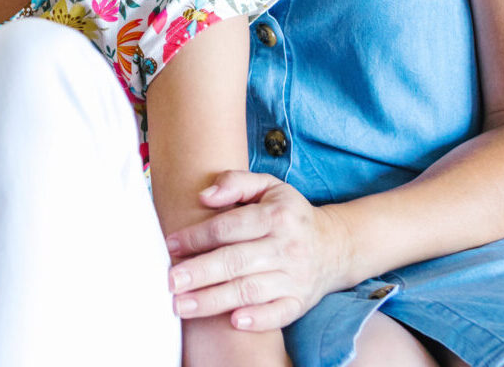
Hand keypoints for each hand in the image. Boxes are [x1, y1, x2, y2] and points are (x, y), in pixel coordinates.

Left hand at [165, 171, 353, 330]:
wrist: (333, 246)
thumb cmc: (288, 214)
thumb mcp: (268, 186)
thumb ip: (235, 182)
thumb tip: (204, 196)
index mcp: (277, 215)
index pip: (229, 227)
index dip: (197, 236)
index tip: (170, 245)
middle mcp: (287, 247)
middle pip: (236, 261)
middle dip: (200, 272)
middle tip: (171, 281)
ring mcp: (295, 277)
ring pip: (250, 290)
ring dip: (214, 300)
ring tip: (182, 305)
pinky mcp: (300, 302)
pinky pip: (280, 314)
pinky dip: (258, 319)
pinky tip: (233, 321)